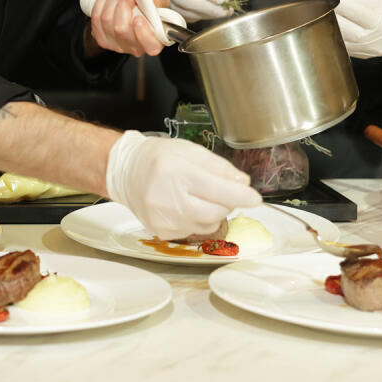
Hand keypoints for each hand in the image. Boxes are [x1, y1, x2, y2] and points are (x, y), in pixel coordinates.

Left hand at [87, 0, 170, 56]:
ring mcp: (116, 46)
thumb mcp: (160, 1)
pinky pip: (96, 18)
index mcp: (155, 42)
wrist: (138, 10)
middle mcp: (135, 48)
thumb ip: (157, 1)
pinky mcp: (102, 39)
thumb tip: (149, 1)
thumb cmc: (151, 8)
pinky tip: (111, 1)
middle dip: (123, 5)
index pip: (150, 46)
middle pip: (121, 29)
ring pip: (106, 20)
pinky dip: (102, 4)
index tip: (139, 19)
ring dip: (113, 1)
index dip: (143, 33)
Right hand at [106, 130, 261, 239]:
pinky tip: (186, 206)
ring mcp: (163, 218)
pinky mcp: (161, 231)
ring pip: (207, 225)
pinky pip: (193, 231)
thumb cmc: (157, 158)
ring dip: (213, 213)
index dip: (242, 196)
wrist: (126, 172)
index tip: (255, 198)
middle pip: (216, 212)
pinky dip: (198, 220)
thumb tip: (242, 184)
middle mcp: (167, 198)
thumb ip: (219, 167)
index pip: (219, 190)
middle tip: (222, 191)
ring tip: (199, 196)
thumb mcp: (190, 150)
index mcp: (176, 172)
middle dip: (227, 203)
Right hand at [152, 0, 228, 21]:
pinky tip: (208, 13)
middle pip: (189, 2)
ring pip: (187, 13)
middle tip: (226, 11)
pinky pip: (184, 17)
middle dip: (211, 9)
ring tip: (220, 13)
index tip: (222, 0)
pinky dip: (199, 16)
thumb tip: (224, 1)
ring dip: (206, 15)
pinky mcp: (165, 9)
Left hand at [322, 0, 381, 58]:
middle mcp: (375, 39)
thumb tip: (328, 1)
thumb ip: (351, 0)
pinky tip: (326, 27)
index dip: (339, 3)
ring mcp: (368, 50)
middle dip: (328, 16)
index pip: (356, 13)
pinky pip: (342, 46)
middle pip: (345, 30)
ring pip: (340, 40)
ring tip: (319, 15)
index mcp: (380, 22)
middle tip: (318, 6)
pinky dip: (332, 36)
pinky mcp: (362, 56)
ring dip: (326, 27)